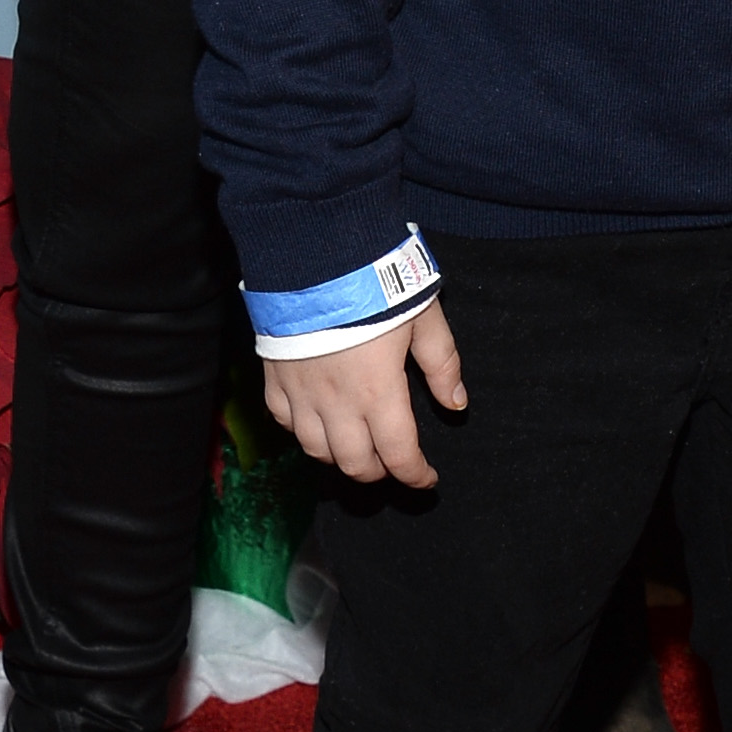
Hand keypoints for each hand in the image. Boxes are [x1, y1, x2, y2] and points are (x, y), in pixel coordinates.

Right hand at [262, 303, 466, 491]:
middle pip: (356, 464)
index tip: (427, 478)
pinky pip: (285, 423)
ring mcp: (301, 394)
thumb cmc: (376, 283)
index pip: (399, 455)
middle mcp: (337, 403)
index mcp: (378, 392)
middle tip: (393, 462)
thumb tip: (456, 404)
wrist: (315, 253)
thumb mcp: (424, 317)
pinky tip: (317, 422)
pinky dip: (303, 432)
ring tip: (357, 447)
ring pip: (317, 451)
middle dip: (379, 472)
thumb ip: (442, 363)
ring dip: (341, 457)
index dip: (416, 475)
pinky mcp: (274, 378)